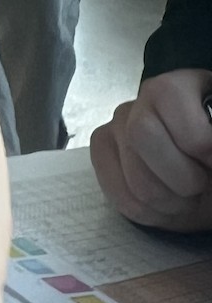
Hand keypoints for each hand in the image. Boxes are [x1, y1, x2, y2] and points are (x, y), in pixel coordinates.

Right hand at [91, 69, 211, 231]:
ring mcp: (114, 129)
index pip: (172, 105)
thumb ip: (209, 144)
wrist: (203, 177)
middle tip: (201, 184)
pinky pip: (121, 198)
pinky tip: (166, 204)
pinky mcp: (101, 157)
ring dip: (171, 201)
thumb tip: (205, 153)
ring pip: (136, 179)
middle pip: (141, 134)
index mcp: (176, 88)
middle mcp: (138, 102)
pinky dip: (151, 214)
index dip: (201, 144)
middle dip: (183, 177)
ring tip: (185, 195)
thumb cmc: (211, 159)